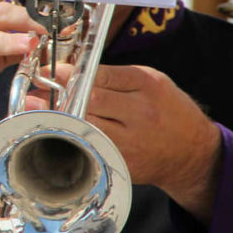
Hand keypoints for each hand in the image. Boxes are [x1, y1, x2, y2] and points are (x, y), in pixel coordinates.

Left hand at [28, 64, 221, 222]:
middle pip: (89, 100)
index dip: (69, 73)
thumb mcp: (151, 82)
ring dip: (59, 117)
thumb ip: (115, 76)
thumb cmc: (168, 110)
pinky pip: (90, 147)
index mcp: (146, 84)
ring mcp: (132, 140)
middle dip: (61, 95)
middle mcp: (140, 112)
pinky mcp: (123, 162)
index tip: (50, 72)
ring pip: (85, 124)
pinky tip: (57, 131)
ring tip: (40, 110)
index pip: (99, 75)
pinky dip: (71, 138)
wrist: (193, 153)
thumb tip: (71, 71)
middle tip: (39, 90)